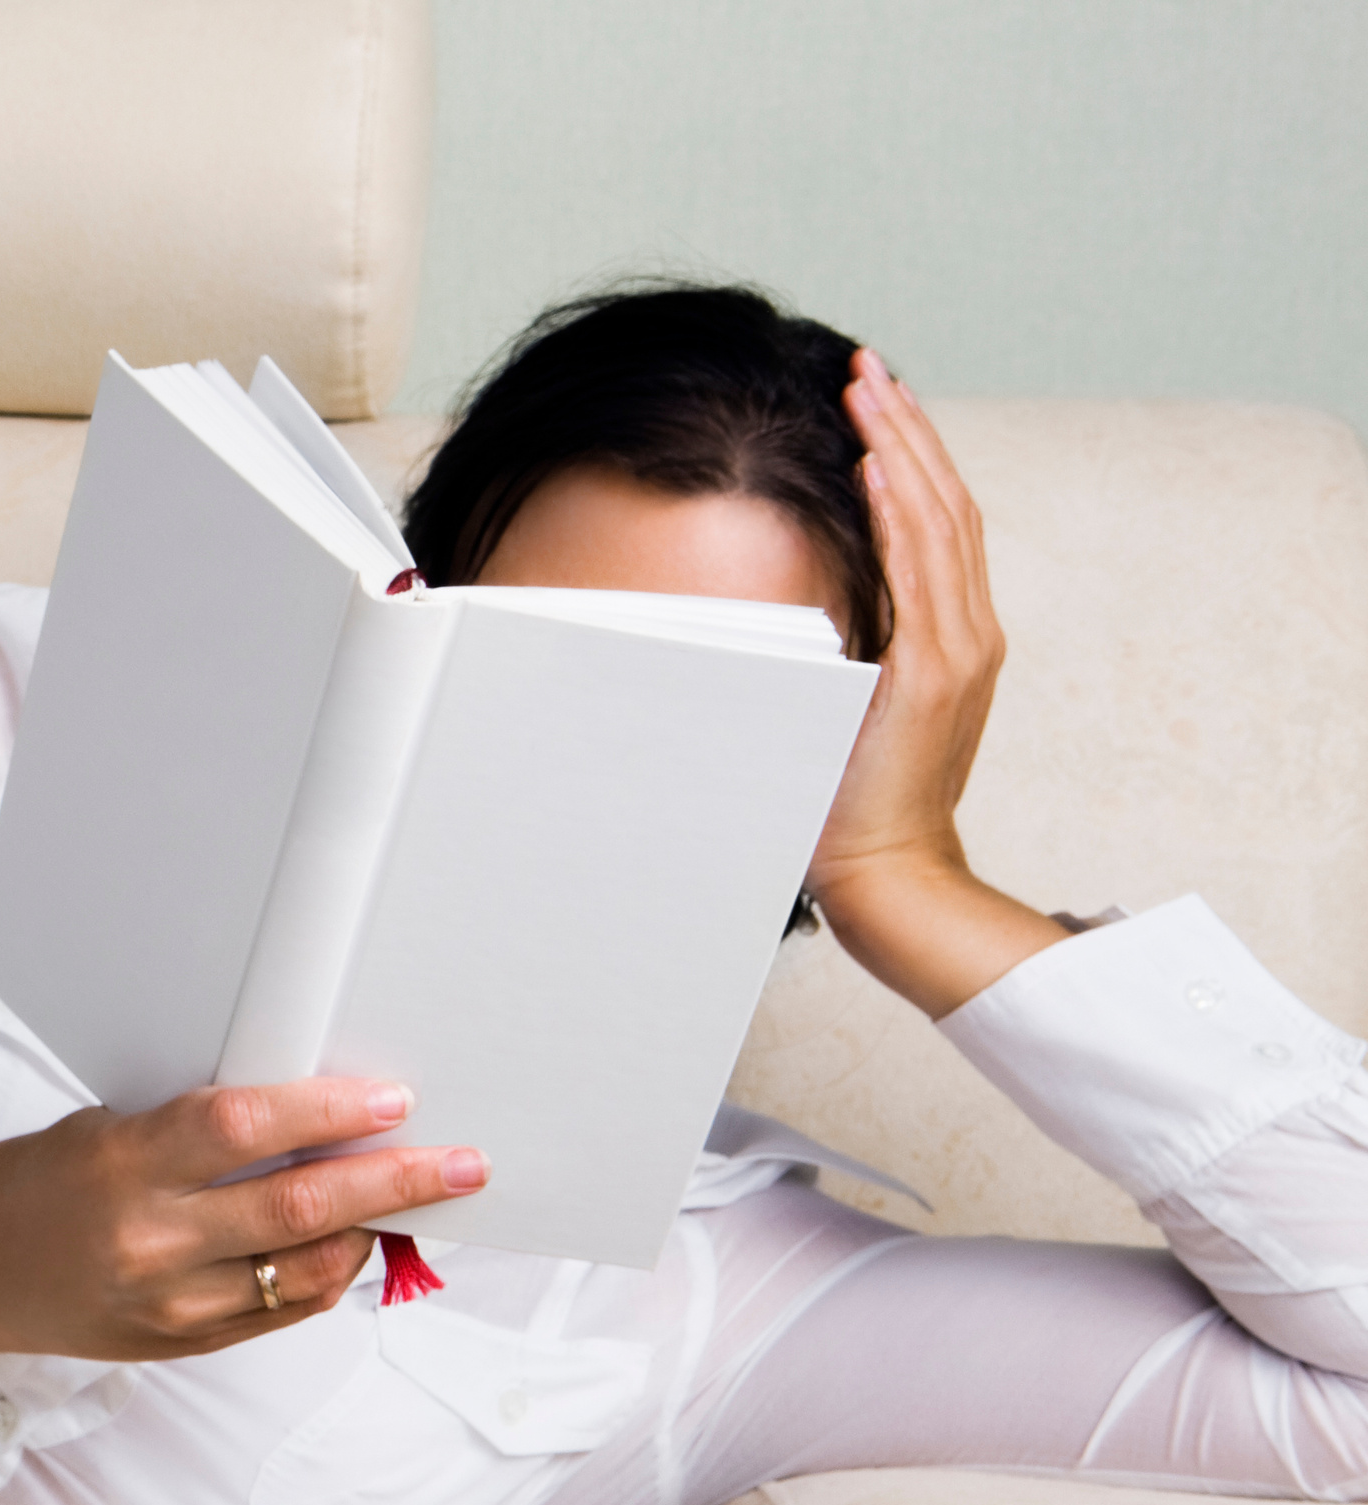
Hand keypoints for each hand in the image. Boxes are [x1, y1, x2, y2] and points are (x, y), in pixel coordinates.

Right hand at [0, 1077, 485, 1362]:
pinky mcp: (181, 1345)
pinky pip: (284, 1313)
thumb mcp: (109, 1129)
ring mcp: (169, 1304)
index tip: (390, 1101)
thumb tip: (314, 1122)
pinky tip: (353, 1248)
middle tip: (461, 1165)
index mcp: (124, 1163)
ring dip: (373, 1235)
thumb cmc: (41, 1181)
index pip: (244, 1128)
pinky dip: (329, 1277)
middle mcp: (150, 1240)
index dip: (327, 1112)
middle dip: (395, 1182)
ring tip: (415, 1206)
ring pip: (307, 1273)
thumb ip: (201, 1133)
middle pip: (298, 1207)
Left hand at [809, 349, 1065, 1016]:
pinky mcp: (931, 674)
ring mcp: (957, 650)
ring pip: (938, 524)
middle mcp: (968, 632)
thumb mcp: (857, 711)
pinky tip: (878, 468)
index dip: (913, 458)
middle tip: (871, 368)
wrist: (890, 868)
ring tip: (869, 392)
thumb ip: (851, 657)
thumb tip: (804, 615)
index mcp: (954, 638)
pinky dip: (900, 516)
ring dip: (902, 450)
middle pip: (946, 504)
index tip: (878, 404)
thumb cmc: (856, 800)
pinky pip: (919, 574)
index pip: (938, 524)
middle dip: (907, 429)